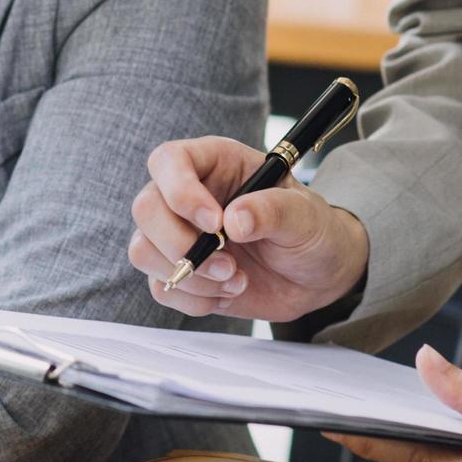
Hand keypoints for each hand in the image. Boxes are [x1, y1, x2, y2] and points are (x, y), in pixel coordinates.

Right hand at [127, 137, 370, 320]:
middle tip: (228, 263)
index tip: (214, 223)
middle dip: (181, 244)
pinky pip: (162, 287)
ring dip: (189, 275)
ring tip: (235, 279)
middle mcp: (188, 196)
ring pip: (143, 250)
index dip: (180, 191)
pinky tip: (228, 292)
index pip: (169, 161)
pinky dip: (194, 299)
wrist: (318, 275)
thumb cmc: (312, 231)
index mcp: (215, 164)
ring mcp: (180, 235)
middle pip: (146, 209)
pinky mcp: (181, 272)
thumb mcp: (305, 216)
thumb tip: (234, 220)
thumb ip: (272, 211)